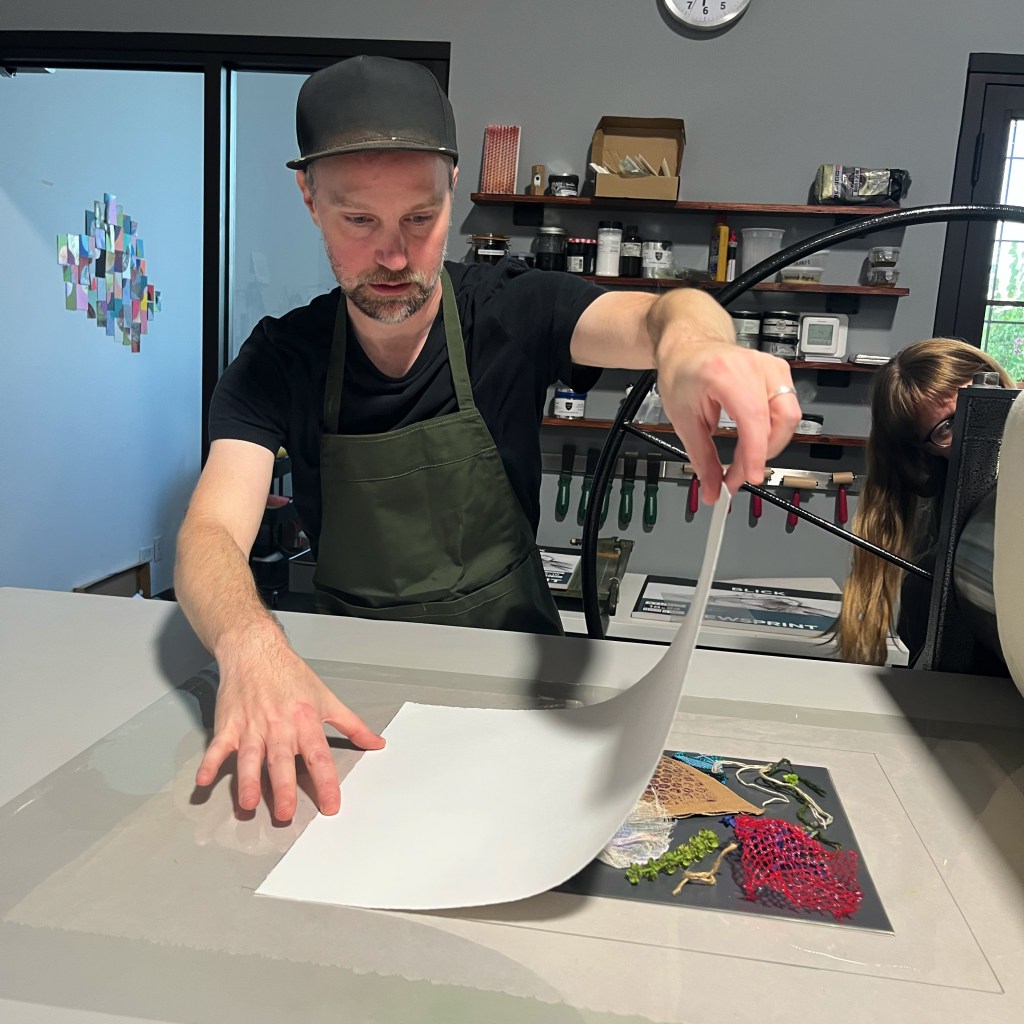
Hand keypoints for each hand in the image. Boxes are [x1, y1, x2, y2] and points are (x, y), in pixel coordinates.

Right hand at [195, 641, 384, 820]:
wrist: (255, 651)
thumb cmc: (290, 675)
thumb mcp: (326, 698)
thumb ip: (352, 725)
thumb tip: (376, 743)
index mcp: (305, 721)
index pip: (319, 756)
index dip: (326, 782)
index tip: (331, 805)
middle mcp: (279, 726)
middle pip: (282, 760)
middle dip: (283, 788)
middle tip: (285, 813)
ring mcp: (252, 726)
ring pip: (251, 757)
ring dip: (248, 780)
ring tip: (248, 804)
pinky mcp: (229, 725)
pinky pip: (218, 747)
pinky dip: (210, 763)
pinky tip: (204, 780)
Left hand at [658, 341, 800, 502]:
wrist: (689, 348)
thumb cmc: (683, 373)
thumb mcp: (684, 420)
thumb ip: (701, 459)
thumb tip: (713, 489)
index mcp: (724, 373)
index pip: (753, 417)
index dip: (756, 453)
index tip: (751, 476)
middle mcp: (753, 365)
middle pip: (782, 418)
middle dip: (764, 453)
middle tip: (741, 473)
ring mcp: (771, 366)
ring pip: (790, 415)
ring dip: (770, 444)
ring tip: (745, 458)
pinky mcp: (779, 372)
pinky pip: (787, 408)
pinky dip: (773, 430)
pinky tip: (753, 438)